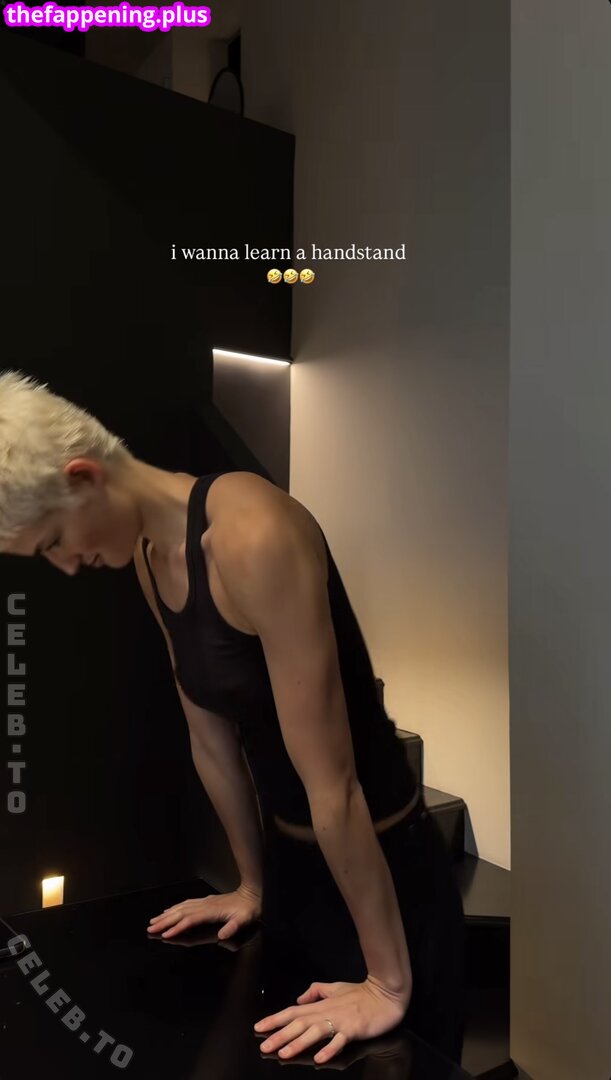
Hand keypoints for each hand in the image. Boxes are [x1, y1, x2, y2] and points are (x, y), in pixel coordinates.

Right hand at [147, 883, 261, 941]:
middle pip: (180, 913)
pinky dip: (174, 908)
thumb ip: (233, 927)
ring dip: (166, 915)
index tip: (165, 935)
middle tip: (150, 929)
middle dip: (164, 921)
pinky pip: (186, 904)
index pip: (190, 920)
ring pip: (181, 908)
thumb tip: (222, 936)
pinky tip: (168, 911)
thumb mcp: (244, 919)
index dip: (177, 928)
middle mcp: (204, 905)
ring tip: (154, 921)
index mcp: (211, 911)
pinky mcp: (205, 901)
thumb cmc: (248, 909)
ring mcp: (203, 902)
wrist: (251, 894)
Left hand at [253, 974, 410, 1064]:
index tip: (258, 1027)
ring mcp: (339, 1021)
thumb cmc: (361, 993)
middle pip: (299, 1024)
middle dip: (280, 1035)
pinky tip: (319, 1058)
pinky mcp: (353, 1029)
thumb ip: (316, 991)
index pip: (292, 1011)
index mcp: (320, 1005)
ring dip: (298, 1043)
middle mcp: (326, 1012)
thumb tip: (299, 998)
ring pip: (315, 1032)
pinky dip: (329, 1049)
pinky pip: (339, 1041)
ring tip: (284, 1053)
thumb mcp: (335, 987)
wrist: (385, 994)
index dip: (275, 1019)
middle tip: (264, 1045)